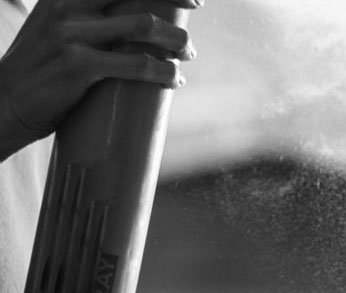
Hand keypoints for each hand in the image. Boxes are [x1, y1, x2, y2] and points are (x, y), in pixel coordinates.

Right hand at [0, 0, 201, 158]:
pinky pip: (138, 64)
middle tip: (197, 8)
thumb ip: (88, 19)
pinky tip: (173, 79)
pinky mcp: (80, 65)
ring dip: (177, 39)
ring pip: (145, 25)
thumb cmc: (41, 69)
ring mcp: (73, 34)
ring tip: (188, 53)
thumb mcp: (59, 29)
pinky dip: (165, 72)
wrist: (4, 102)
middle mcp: (68, 6)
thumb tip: (137, 24)